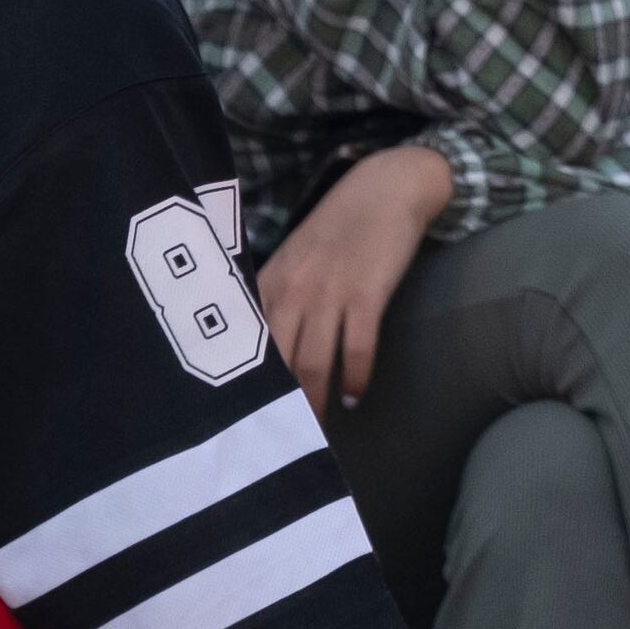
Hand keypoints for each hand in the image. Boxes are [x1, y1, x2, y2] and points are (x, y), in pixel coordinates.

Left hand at [256, 144, 451, 411]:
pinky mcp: (366, 294)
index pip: (247, 346)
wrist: (384, 188)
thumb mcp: (292, 259)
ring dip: (316, 404)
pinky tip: (355, 397)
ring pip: (313, 364)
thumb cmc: (336, 228)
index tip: (245, 418)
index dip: (247, 387)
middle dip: (280, 407)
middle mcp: (292, 291)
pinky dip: (355, 378)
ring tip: (318, 432)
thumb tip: (260, 350)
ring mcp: (329, 293)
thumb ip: (274, 299)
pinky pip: (357, 348)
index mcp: (268, 283)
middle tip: (282, 440)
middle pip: (278, 364)